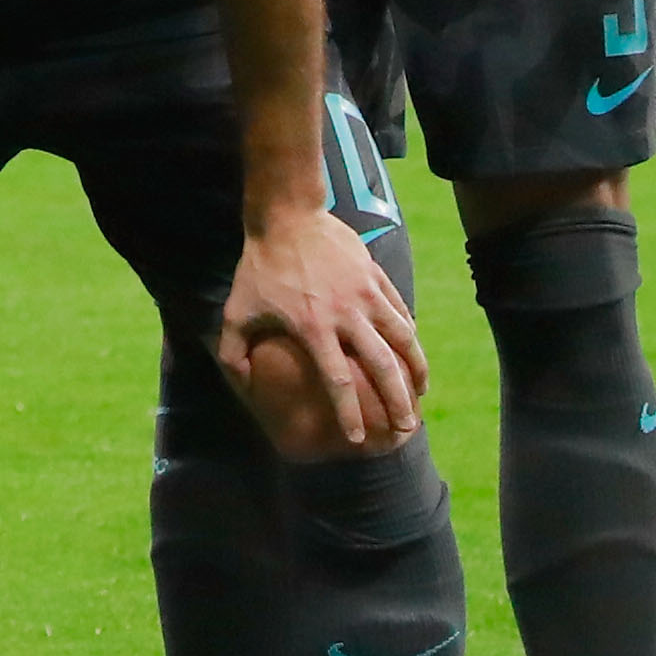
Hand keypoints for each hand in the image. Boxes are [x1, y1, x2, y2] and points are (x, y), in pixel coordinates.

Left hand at [221, 212, 426, 452]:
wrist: (287, 217)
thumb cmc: (259, 267)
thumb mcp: (237, 310)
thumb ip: (234, 351)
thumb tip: (242, 384)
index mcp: (313, 328)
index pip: (338, 380)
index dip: (349, 413)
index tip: (358, 438)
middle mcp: (346, 314)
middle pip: (382, 366)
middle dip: (398, 400)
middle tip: (407, 427)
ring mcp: (366, 294)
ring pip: (403, 338)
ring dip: (416, 369)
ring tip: (421, 392)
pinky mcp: (377, 277)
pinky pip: (401, 312)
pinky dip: (410, 335)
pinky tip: (412, 352)